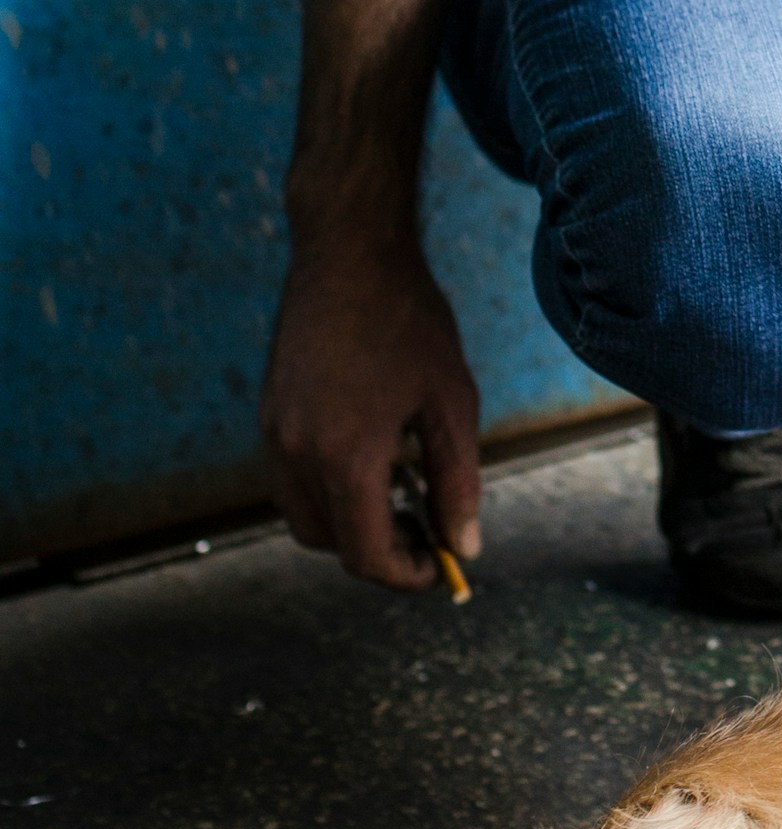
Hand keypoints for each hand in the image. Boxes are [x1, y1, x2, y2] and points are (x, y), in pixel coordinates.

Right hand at [261, 238, 481, 589]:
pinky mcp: (269, 413)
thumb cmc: (410, 324)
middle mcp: (295, 452)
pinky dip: (330, 491)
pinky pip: (292, 479)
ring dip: (350, 523)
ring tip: (405, 495)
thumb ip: (459, 485)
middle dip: (378, 552)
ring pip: (304, 515)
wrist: (348, 253)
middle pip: (329, 543)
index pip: (365, 556)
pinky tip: (376, 458)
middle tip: (427, 531)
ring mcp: (273, 432)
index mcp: (343, 456)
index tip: (442, 566)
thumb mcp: (452, 407)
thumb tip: (465, 549)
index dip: (408, 575)